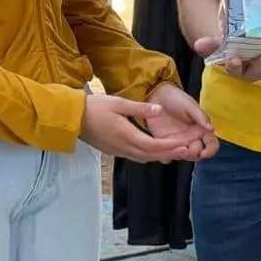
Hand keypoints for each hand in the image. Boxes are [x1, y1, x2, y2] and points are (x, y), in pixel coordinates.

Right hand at [80, 94, 201, 162]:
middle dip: (170, 153)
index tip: (185, 145)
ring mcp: (118, 151)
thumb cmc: (94, 108)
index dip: (171, 147)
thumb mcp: (118, 103)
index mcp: (127, 135)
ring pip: (144, 158)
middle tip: (187, 150)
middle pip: (152, 155)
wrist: (72, 118)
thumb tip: (160, 110)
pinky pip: (136, 156)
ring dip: (160, 155)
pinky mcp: (113, 151)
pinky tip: (154, 149)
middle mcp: (124, 147)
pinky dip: (149, 154)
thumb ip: (140, 109)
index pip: (154, 146)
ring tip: (175, 151)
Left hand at [145, 82, 218, 160]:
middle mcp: (191, 138)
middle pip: (197, 154)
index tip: (204, 152)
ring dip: (181, 156)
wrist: (157, 95)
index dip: (210, 151)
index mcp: (201, 129)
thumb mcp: (190, 105)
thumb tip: (212, 129)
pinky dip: (166, 157)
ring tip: (175, 149)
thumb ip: (200, 117)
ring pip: (183, 156)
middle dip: (194, 154)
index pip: (211, 144)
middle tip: (187, 148)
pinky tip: (163, 151)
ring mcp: (177, 142)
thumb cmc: (176, 98)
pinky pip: (166, 156)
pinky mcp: (163, 143)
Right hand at [193, 36, 260, 82]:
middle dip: (260, 66)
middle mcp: (247, 71)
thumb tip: (197, 44)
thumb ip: (211, 44)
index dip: (234, 65)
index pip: (233, 68)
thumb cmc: (227, 42)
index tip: (234, 59)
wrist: (238, 40)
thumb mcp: (219, 41)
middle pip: (253, 72)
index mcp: (233, 66)